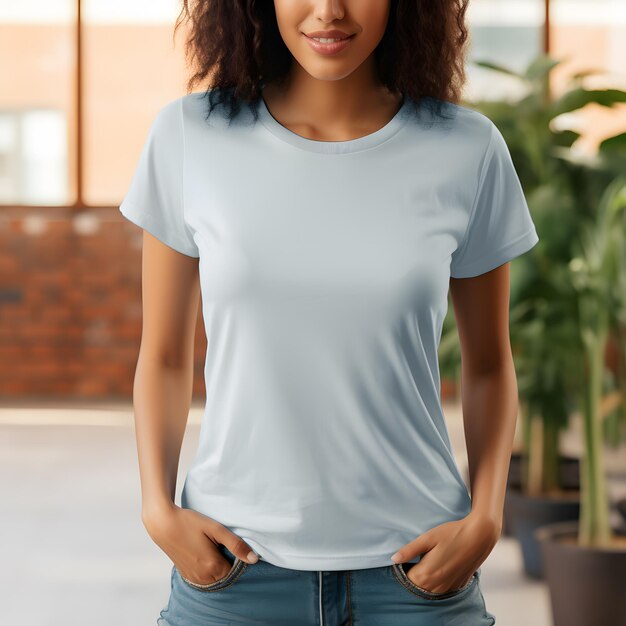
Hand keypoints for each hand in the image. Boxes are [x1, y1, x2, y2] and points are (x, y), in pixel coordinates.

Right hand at [143, 503, 258, 585]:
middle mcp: (203, 577)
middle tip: (218, 542)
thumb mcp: (216, 529)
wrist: (163, 524)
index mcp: (212, 566)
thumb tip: (254, 559)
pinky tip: (203, 551)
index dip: (236, 556)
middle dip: (227, 561)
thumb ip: (236, 545)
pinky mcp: (187, 575)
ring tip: (210, 545)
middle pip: (226, 574)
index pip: (236, 569)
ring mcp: (193, 578)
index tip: (229, 542)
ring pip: (216, 576)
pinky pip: (205, 577)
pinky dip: (208, 567)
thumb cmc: (190, 523)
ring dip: (218, 565)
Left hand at [391, 512, 499, 593]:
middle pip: (417, 587)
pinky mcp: (457, 586)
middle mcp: (437, 586)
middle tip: (418, 557)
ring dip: (426, 579)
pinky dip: (437, 581)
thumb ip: (409, 550)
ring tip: (429, 560)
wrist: (479, 536)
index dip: (403, 569)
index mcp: (426, 574)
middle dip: (414, 575)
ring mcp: (448, 588)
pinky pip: (441, 589)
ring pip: (429, 590)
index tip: (406, 558)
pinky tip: (441, 565)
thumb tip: (394, 559)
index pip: (406, 580)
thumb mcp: (427, 538)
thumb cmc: (452, 534)